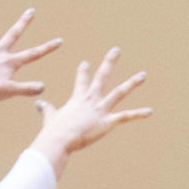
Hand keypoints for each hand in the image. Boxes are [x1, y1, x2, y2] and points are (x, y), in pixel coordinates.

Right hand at [29, 47, 151, 176]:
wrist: (60, 139)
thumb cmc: (53, 130)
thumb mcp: (49, 117)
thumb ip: (46, 109)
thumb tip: (39, 102)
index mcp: (77, 99)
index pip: (81, 81)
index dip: (84, 71)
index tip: (86, 62)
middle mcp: (90, 100)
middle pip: (102, 77)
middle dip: (109, 62)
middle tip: (116, 50)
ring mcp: (100, 109)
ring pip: (119, 92)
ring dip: (132, 83)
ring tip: (143, 75)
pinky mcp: (107, 122)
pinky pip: (125, 116)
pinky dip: (138, 114)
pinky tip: (150, 111)